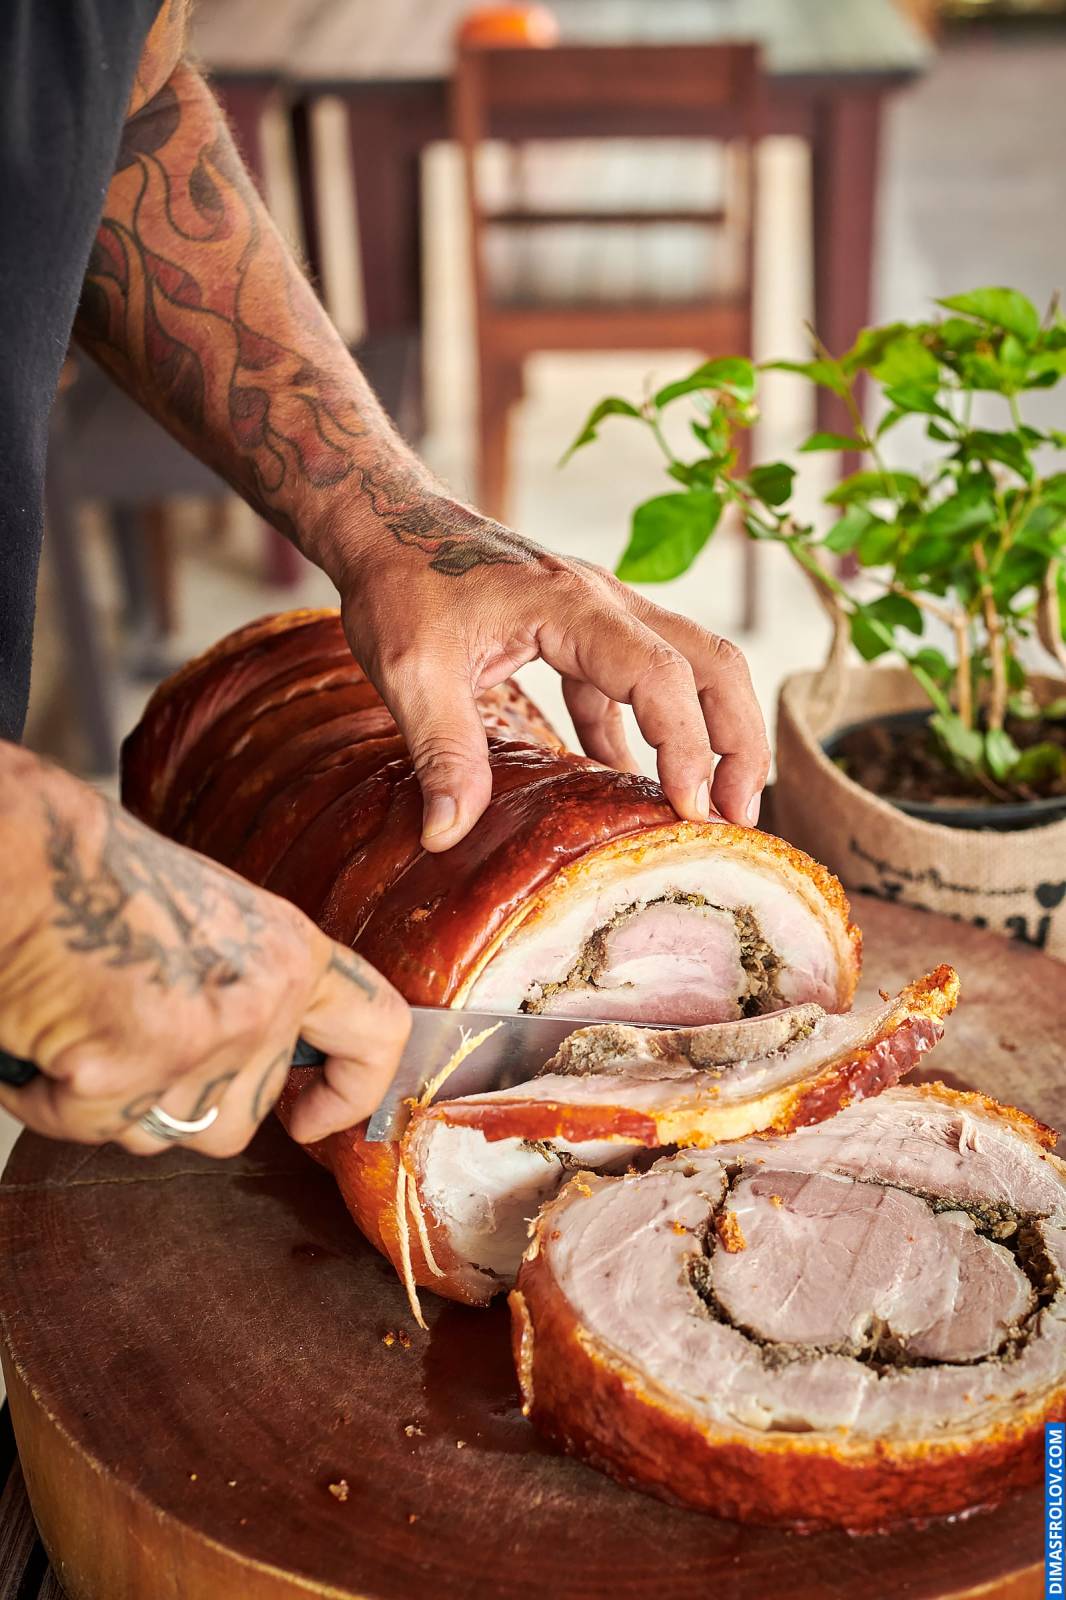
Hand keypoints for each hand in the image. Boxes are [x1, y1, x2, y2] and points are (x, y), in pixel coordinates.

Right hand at [0, 751, 409, 1154]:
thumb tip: (270, 1056)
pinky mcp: (123, 1079)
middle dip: (185, 1103)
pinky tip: (48, 1040)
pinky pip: (90, 1129)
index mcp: (293, 956)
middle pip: (242, 1119)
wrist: (29, 861)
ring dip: (119, 1103)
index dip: (353, 1092)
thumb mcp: (220, 922)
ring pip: (166, 1135)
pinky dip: (56, 1100)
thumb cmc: (106, 879)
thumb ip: (258, 987)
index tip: (312, 1115)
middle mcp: (261, 1007)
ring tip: (86, 1027)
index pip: (377, 1036)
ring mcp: (196, 1048)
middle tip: (132, 1042)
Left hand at [332, 493, 770, 851]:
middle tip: (739, 816)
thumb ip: (441, 751)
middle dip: (739, 739)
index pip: (660, 674)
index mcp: (571, 605)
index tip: (692, 810)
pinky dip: (646, 730)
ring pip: (689, 665)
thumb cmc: (398, 582)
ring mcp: (598, 612)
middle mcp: (603, 601)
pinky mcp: (581, 629)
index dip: (687, 744)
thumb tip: (448, 835)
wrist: (386, 520)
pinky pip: (636, 680)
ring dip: (710, 732)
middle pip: (711, 661)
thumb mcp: (409, 672)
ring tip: (707, 808)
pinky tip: (630, 781)